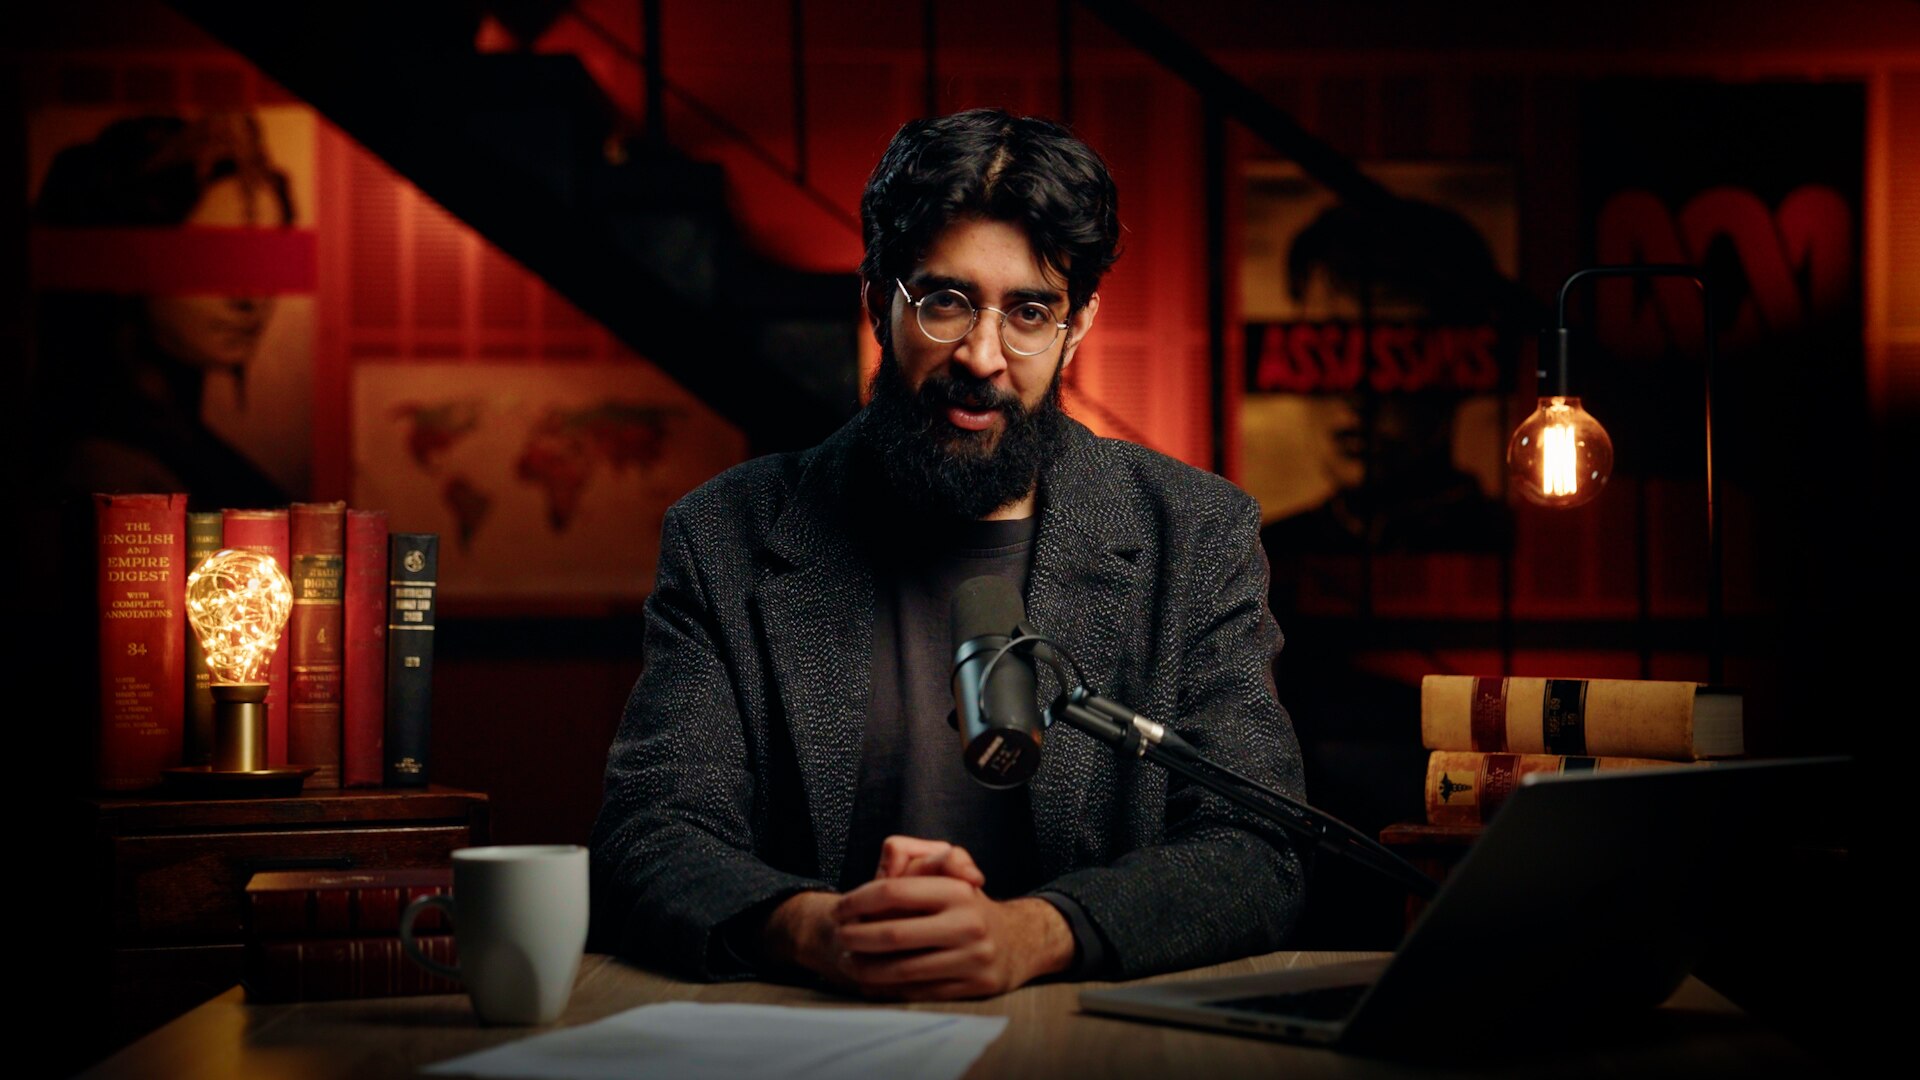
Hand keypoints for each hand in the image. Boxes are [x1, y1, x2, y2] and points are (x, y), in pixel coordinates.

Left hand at [831, 836, 1073, 999]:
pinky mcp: (972, 988)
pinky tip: (871, 982)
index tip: (839, 909)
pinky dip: (887, 989)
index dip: (858, 901)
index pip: (894, 891)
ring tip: (849, 962)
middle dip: (856, 938)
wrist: (1018, 943)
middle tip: (840, 938)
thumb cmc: (968, 906)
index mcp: (957, 890)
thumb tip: (890, 850)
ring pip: (902, 970)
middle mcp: (968, 924)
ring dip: (866, 968)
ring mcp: (972, 959)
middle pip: (893, 935)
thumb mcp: (950, 873)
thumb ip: (917, 855)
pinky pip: (918, 992)